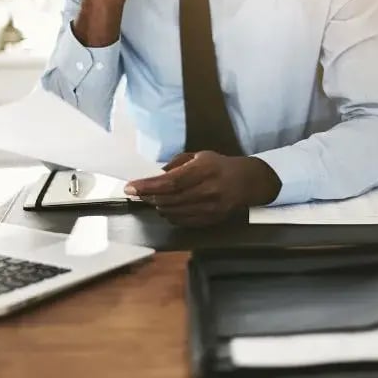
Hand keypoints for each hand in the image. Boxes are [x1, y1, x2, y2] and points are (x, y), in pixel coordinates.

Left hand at [124, 152, 281, 226]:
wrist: (247, 183)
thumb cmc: (219, 166)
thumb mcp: (199, 156)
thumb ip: (176, 164)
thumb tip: (155, 175)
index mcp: (204, 170)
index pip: (170, 182)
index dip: (148, 186)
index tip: (130, 187)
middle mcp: (208, 191)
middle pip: (169, 199)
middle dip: (148, 196)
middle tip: (136, 192)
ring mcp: (209, 209)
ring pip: (173, 212)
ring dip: (157, 205)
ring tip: (151, 197)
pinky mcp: (210, 221)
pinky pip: (181, 221)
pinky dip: (169, 214)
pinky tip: (166, 206)